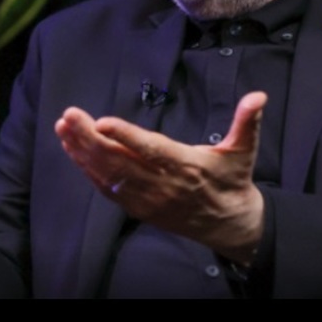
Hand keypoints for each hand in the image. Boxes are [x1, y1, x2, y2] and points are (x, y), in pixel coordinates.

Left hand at [54, 91, 266, 263]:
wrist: (230, 225)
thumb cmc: (234, 180)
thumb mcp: (244, 151)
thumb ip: (247, 122)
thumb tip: (259, 96)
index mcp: (187, 166)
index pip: (152, 150)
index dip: (127, 137)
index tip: (102, 121)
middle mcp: (163, 185)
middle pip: (121, 162)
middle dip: (91, 138)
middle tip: (70, 116)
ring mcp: (147, 199)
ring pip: (109, 175)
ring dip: (83, 152)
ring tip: (63, 127)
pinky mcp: (138, 207)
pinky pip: (107, 189)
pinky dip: (87, 169)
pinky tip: (72, 149)